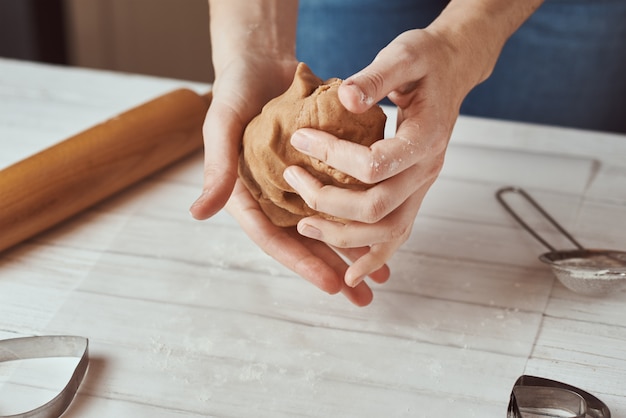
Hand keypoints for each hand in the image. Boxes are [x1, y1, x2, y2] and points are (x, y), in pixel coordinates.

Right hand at [189, 54, 388, 305]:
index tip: (331, 285)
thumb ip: (217, 168)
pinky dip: (363, 213)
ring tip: (381, 277)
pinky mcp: (323, 168)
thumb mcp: (221, 126)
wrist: (262, 62)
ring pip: (330, 224)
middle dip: (335, 270)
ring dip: (355, 251)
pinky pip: (345, 196)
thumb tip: (198, 213)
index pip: (275, 238)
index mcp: (249, 196)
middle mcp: (277, 197)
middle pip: (307, 241)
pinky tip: (388, 228)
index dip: (302, 262)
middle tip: (362, 300)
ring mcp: (301, 185)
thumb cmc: (235, 91)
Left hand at [281, 28, 481, 286]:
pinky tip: (351, 274)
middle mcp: (427, 169)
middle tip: (293, 180)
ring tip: (305, 226)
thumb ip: (376, 78)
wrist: (453, 70)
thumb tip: (344, 99)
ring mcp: (423, 186)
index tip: (300, 138)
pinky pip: (397, 234)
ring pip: (387, 231)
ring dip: (344, 236)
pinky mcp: (414, 192)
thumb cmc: (426, 60)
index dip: (333, 156)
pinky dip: (374, 257)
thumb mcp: (403, 55)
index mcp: (426, 137)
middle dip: (329, 201)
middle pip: (378, 207)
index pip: (375, 164)